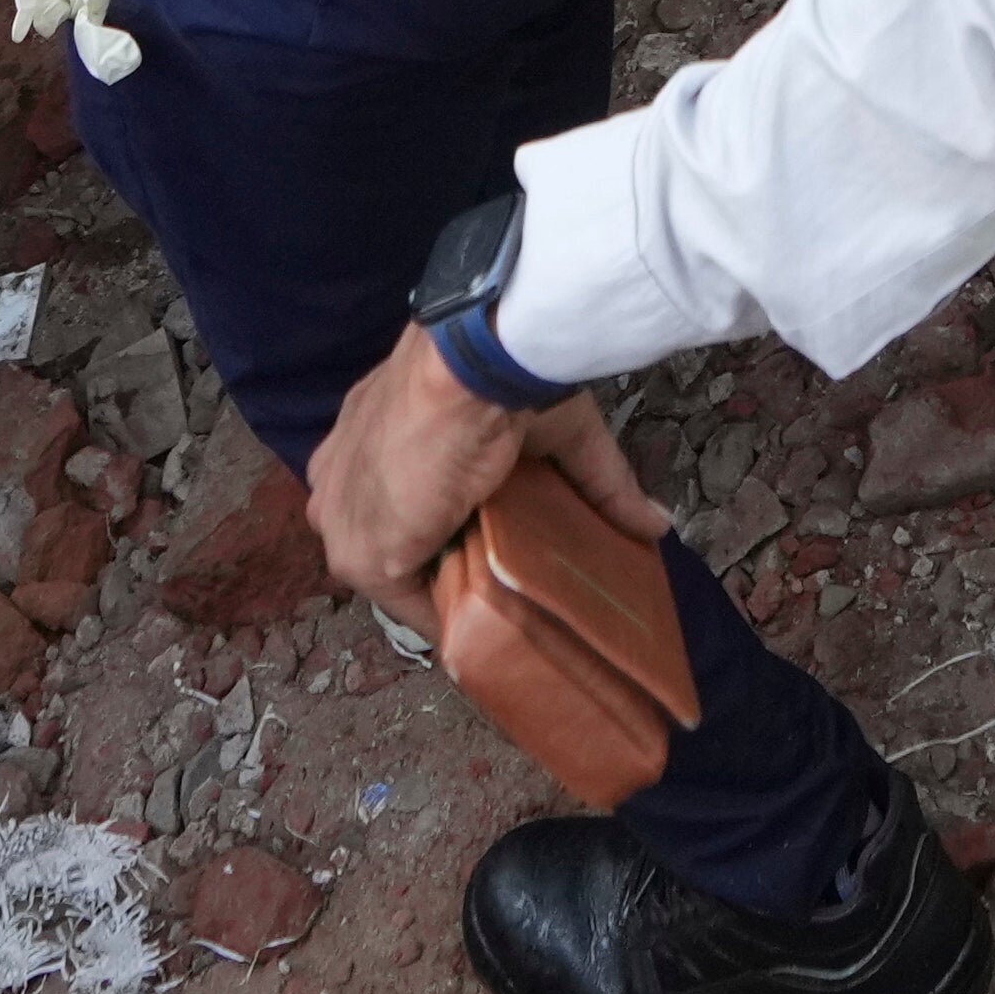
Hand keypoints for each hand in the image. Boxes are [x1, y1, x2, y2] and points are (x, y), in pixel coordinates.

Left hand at [308, 318, 670, 610]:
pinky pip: (408, 604)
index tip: (491, 552)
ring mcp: (342, 518)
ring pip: (401, 578)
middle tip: (509, 580)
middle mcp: (337, 478)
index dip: (442, 533)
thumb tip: (658, 524)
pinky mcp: (365, 554)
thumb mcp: (551, 434)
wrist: (469, 364)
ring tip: (509, 611)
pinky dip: (447, 620)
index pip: (395, 505)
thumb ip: (596, 484)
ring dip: (449, 595)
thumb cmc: (499, 374)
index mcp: (364, 435)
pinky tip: (491, 629)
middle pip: (393, 544)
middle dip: (444, 565)